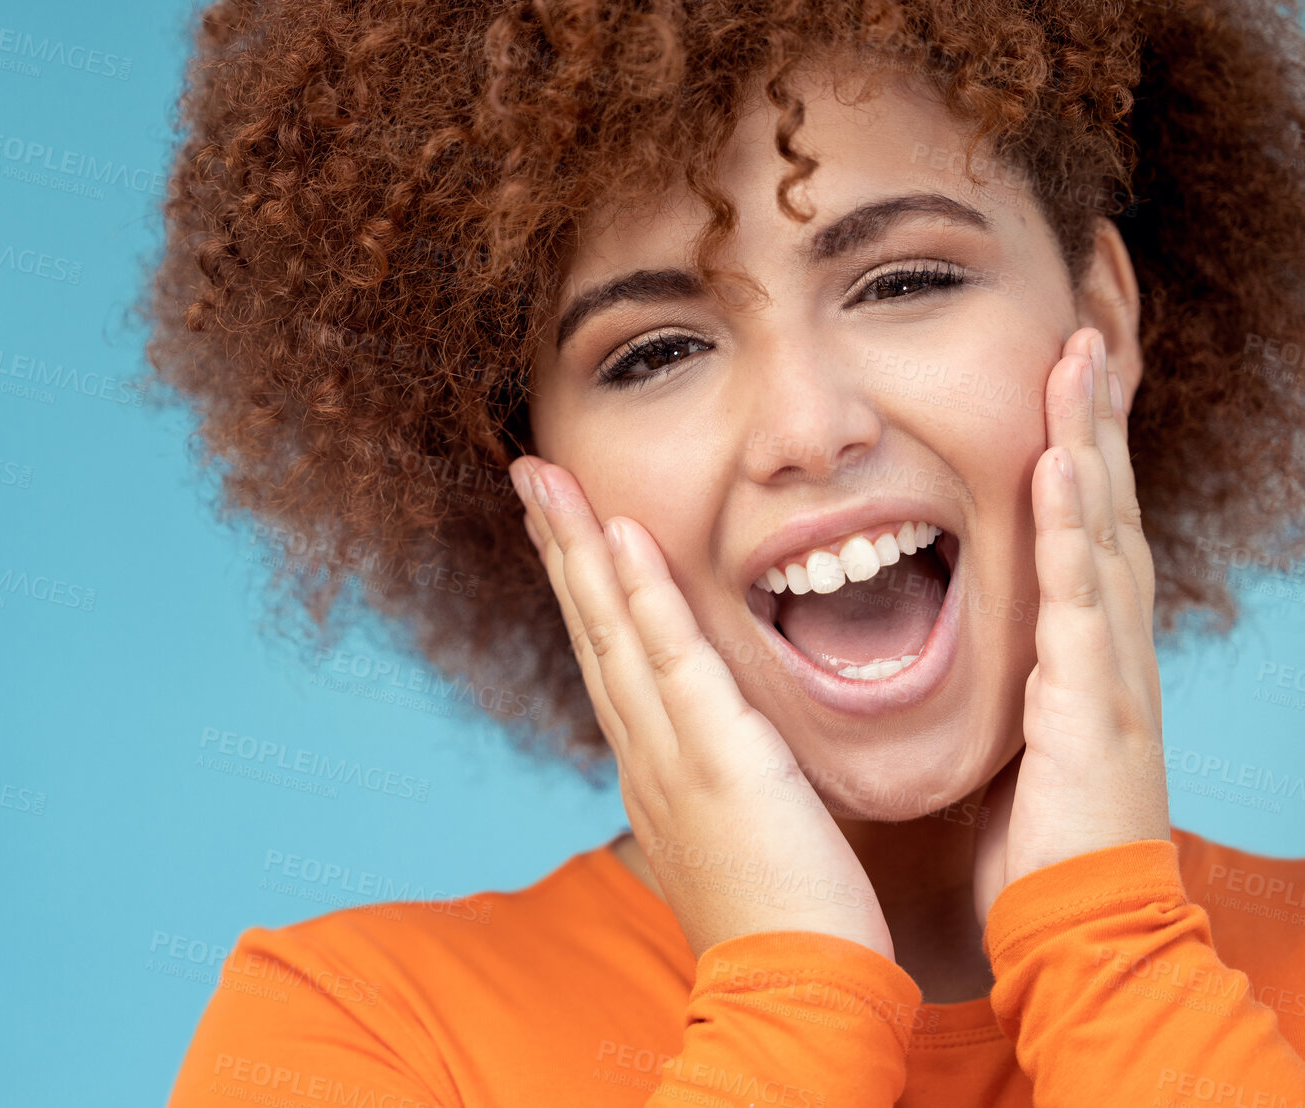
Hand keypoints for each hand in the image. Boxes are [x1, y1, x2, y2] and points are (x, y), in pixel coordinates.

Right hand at [510, 456, 894, 960]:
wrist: (794, 997)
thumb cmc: (784, 924)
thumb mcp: (739, 836)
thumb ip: (722, 782)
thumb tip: (725, 750)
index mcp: (655, 769)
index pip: (610, 658)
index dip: (583, 588)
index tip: (564, 526)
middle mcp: (647, 754)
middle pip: (592, 631)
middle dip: (559, 547)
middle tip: (529, 473)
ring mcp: (673, 755)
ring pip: (614, 633)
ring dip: (580, 549)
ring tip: (549, 479)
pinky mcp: (717, 760)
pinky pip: (674, 662)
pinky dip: (644, 598)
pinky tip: (624, 537)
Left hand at [971, 326, 1170, 925]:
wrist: (1075, 935)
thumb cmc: (1033, 849)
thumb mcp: (1011, 743)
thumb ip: (999, 686)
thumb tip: (952, 655)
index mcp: (1072, 653)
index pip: (1072, 525)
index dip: (1070, 447)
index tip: (1055, 371)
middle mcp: (1100, 646)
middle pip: (1101, 504)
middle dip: (1095, 415)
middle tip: (1086, 324)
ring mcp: (1104, 668)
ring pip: (1100, 528)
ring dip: (1090, 439)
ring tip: (1079, 354)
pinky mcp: (1090, 702)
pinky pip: (1080, 596)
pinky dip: (1073, 525)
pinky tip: (1064, 460)